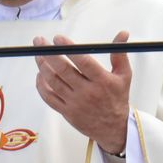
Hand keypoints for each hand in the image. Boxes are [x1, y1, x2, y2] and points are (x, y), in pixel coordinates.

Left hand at [33, 31, 132, 154]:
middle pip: (63, 70)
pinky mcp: (66, 111)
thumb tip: (122, 34)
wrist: (112, 128)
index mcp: (102, 81)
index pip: (83, 62)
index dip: (68, 49)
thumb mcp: (124, 76)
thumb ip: (119, 53)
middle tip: (40, 42)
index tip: (58, 38)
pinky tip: (40, 74)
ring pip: (53, 82)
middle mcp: (87, 92)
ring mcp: (75, 103)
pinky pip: (48, 97)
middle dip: (49, 53)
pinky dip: (41, 84)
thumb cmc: (117, 98)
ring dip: (42, 66)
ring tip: (38, 55)